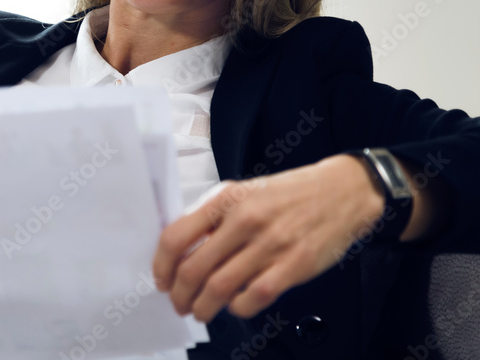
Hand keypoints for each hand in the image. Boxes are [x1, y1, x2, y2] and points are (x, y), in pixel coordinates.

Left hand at [151, 155, 383, 322]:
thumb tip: (183, 250)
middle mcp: (244, 220)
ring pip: (219, 289)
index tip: (162, 280)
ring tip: (201, 312)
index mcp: (226, 199)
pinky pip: (253, 298)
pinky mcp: (293, 266)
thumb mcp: (243, 191)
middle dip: (180, 295)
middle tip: (179, 303)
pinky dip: (237, 308)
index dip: (162, 265)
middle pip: (194, 270)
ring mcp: (269, 244)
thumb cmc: (288, 194)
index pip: (177, 236)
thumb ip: (213, 217)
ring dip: (203, 308)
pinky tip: (235, 306)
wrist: (341, 192)